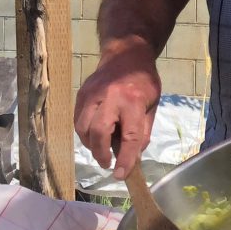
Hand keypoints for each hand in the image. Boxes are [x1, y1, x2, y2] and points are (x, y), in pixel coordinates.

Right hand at [73, 40, 160, 178]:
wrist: (126, 54)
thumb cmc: (144, 81)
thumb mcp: (152, 105)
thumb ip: (142, 131)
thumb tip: (133, 157)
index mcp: (133, 101)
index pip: (130, 136)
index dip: (126, 159)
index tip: (120, 175)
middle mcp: (110, 98)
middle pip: (98, 132)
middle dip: (101, 153)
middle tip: (108, 163)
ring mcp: (92, 95)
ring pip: (83, 128)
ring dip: (91, 145)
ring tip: (102, 149)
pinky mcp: (81, 95)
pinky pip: (78, 120)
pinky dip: (84, 133)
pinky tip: (94, 136)